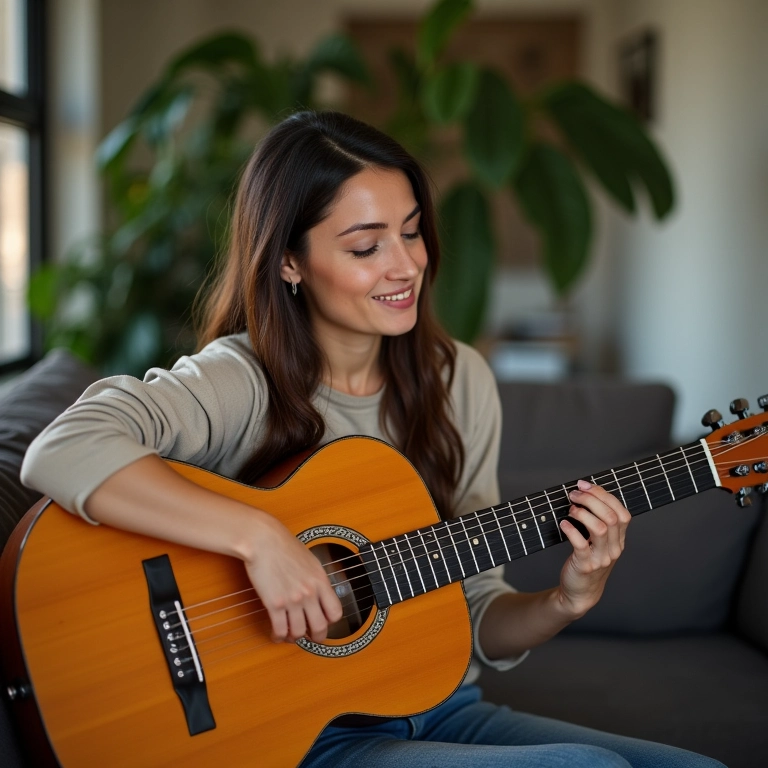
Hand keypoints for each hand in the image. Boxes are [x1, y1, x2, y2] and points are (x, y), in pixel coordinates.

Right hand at [243, 511, 342, 643]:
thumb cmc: (284, 546)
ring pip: (299, 632)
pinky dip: (278, 636)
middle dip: (317, 637)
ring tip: (291, 635)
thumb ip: (316, 580)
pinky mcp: (274, 604)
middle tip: (311, 637)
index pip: (335, 612)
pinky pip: (280, 630)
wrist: (263, 540)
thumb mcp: (310, 561)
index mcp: (320, 581)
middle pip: (320, 627)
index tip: (324, 622)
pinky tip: (277, 634)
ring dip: (295, 638)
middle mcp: (309, 593)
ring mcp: (292, 600)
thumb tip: (319, 594)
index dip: (331, 622)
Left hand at [556, 479, 630, 618]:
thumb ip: (599, 523)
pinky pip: (580, 544)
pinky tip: (563, 524)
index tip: (585, 485)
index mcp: (619, 540)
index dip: (603, 495)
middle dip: (591, 499)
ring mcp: (601, 558)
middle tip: (573, 494)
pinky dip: (571, 530)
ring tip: (570, 509)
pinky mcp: (585, 565)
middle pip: (610, 516)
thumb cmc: (587, 561)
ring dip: (582, 512)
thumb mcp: (600, 543)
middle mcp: (614, 548)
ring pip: (600, 528)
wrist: (580, 593)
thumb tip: (584, 493)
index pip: (622, 512)